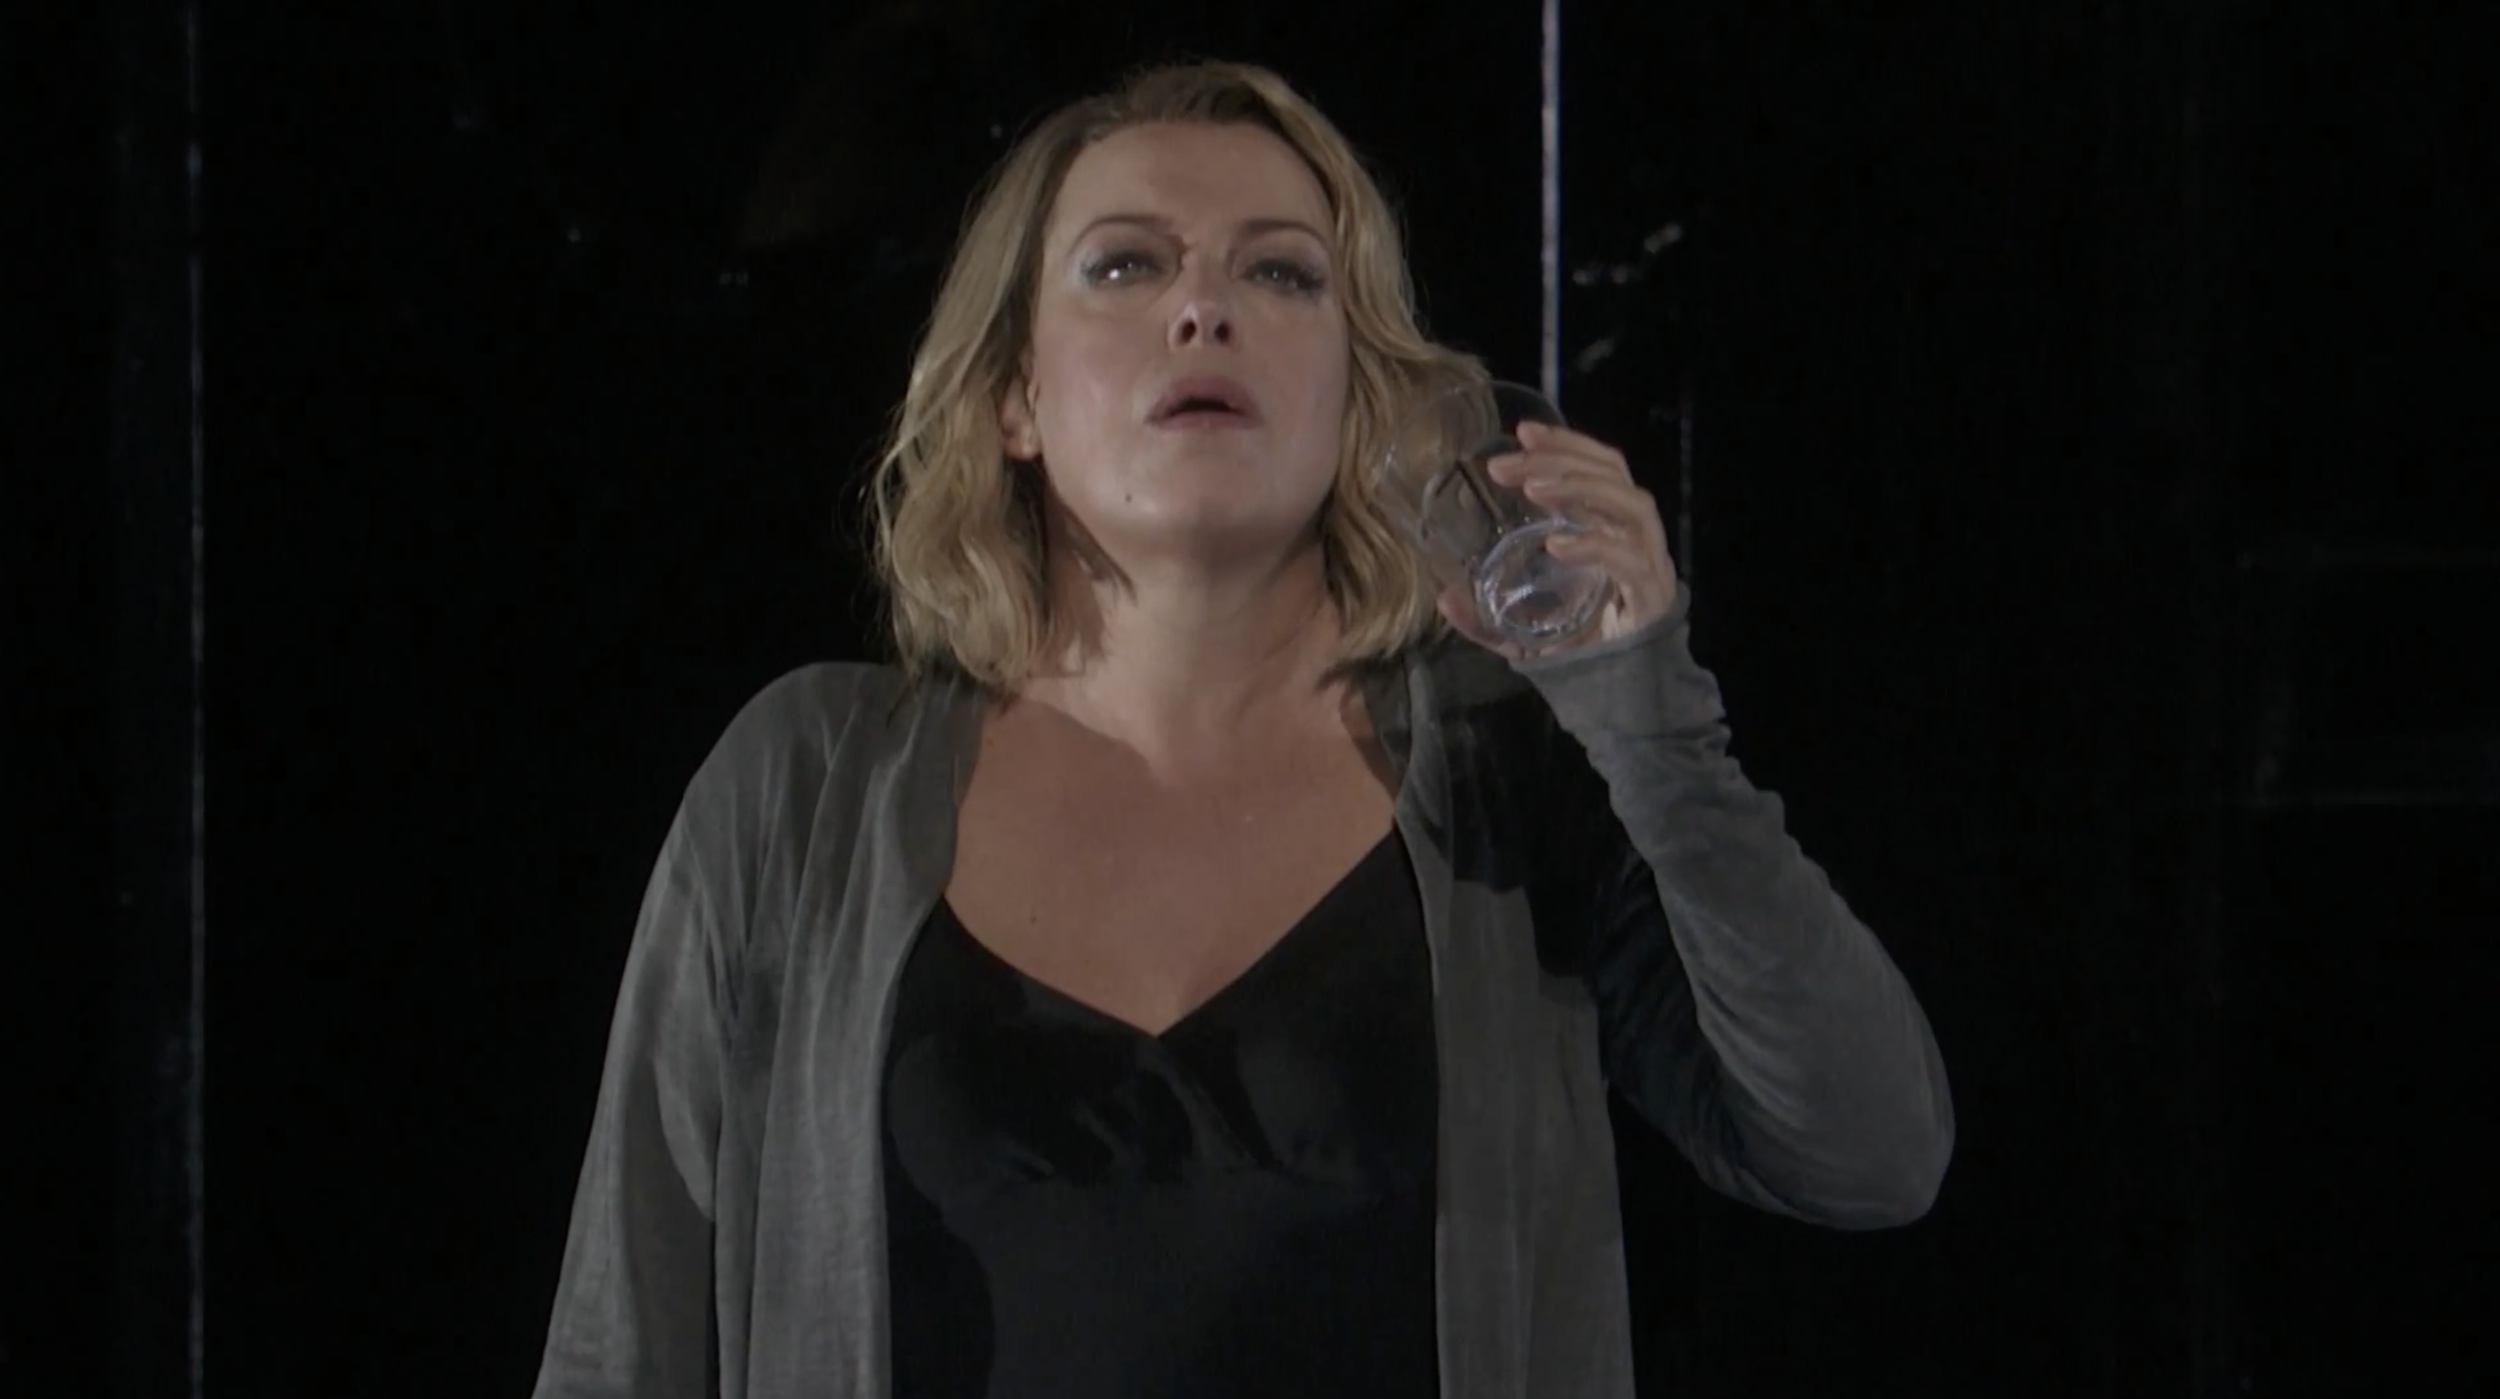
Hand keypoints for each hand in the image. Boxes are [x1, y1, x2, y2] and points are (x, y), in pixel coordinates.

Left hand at [1436, 420, 1681, 657]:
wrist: (1626, 704)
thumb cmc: (1582, 654)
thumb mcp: (1524, 630)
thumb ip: (1486, 616)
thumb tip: (1443, 597)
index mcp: (1613, 528)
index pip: (1599, 466)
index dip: (1565, 442)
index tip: (1521, 430)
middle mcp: (1636, 538)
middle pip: (1613, 473)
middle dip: (1560, 459)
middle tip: (1507, 465)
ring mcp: (1649, 565)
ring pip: (1630, 504)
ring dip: (1580, 488)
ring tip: (1534, 488)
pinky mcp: (1652, 598)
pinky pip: (1630, 559)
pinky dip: (1594, 544)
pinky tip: (1558, 541)